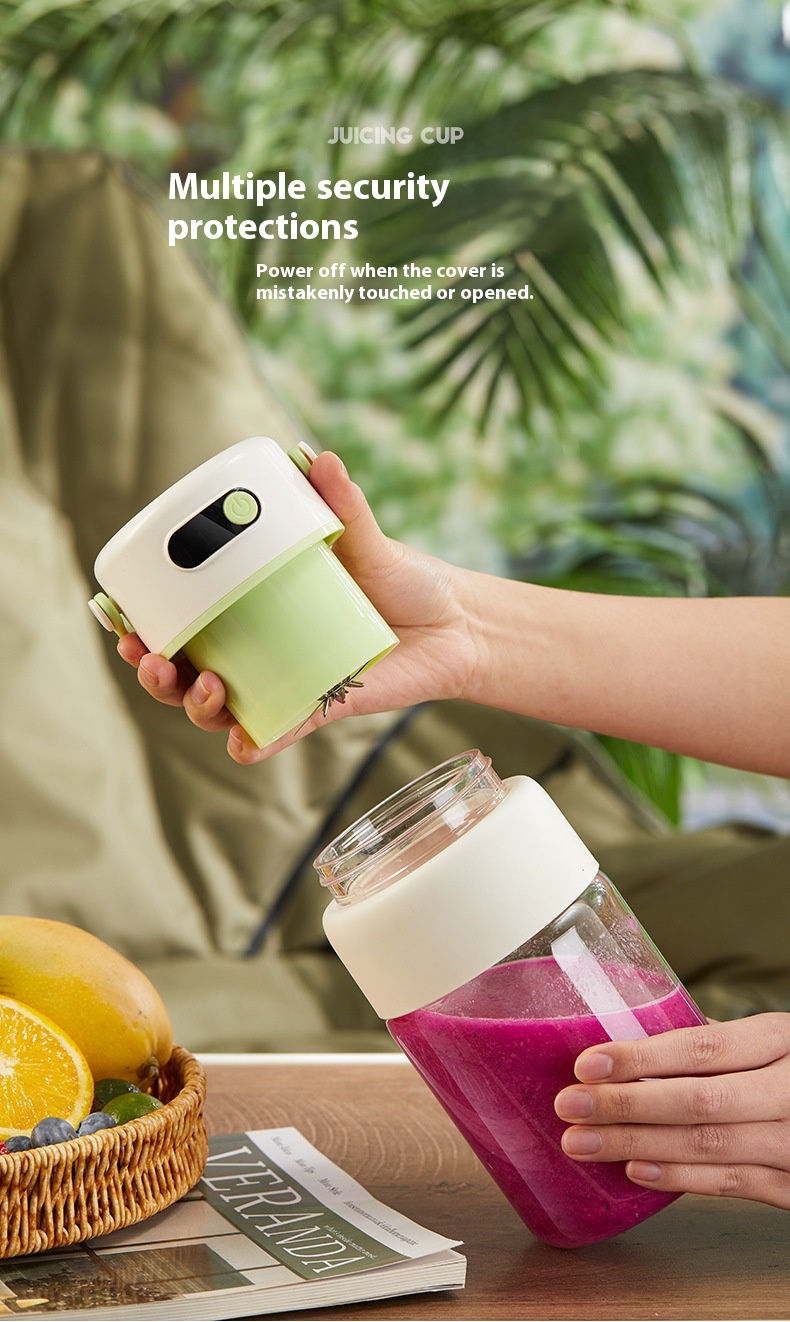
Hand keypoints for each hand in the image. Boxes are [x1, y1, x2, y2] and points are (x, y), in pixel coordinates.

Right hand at [118, 451, 478, 762]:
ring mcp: (283, 683)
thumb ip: (341, 503)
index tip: (124, 619)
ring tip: (206, 685)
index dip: (144, 626)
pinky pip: (273, 735)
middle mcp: (255, 650)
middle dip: (153, 672)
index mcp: (248, 607)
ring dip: (194, 706)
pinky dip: (254, 743)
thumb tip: (322, 459)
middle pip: (182, 673)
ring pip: (216, 711)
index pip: (181, 621)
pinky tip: (246, 740)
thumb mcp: (364, 537)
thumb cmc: (402, 577)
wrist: (455, 622)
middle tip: (152, 658)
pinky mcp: (317, 710)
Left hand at [554, 1014, 789, 1208]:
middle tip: (569, 1106)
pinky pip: (733, 1185)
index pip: (703, 1046)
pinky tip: (636, 1172)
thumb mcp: (771, 1040)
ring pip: (711, 1146)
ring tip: (583, 1142)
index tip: (587, 1063)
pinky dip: (681, 1178)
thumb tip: (632, 1037)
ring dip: (638, 1146)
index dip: (642, 1057)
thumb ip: (714, 1042)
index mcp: (782, 1039)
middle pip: (701, 1100)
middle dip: (626, 1105)